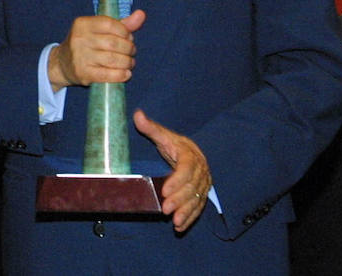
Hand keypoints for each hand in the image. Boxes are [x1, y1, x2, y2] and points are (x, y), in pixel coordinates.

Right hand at [47, 9, 145, 90]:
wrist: (62, 64)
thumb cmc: (86, 44)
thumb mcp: (99, 30)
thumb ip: (121, 24)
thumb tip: (141, 15)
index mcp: (82, 24)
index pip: (110, 24)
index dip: (125, 32)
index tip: (129, 37)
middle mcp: (79, 39)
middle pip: (114, 43)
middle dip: (129, 48)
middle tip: (131, 52)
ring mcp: (80, 57)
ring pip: (113, 59)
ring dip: (127, 62)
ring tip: (129, 63)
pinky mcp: (83, 73)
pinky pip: (108, 75)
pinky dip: (121, 75)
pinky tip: (125, 73)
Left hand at [133, 109, 211, 232]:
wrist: (192, 152)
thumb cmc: (175, 144)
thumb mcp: (163, 135)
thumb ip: (151, 128)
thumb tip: (137, 114)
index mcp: (191, 155)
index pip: (186, 168)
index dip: (177, 180)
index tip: (164, 190)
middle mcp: (201, 170)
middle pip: (191, 187)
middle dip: (179, 200)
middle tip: (165, 209)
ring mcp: (203, 183)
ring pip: (197, 199)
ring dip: (186, 212)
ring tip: (175, 222)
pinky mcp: (202, 193)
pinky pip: (198, 207)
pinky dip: (190, 217)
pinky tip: (180, 226)